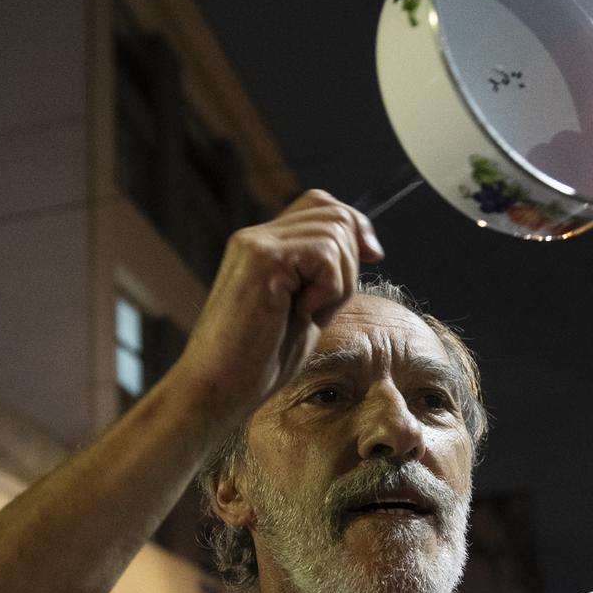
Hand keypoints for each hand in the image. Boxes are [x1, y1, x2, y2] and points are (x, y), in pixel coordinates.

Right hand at [167, 193, 383, 427]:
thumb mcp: (303, 307)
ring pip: (334, 233)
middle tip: (325, 308)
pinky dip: (329, 289)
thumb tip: (367, 246)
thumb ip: (323, 274)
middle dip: (351, 262)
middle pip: (334, 214)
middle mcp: (255, 236)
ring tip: (312, 315)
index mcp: (262, 245)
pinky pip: (324, 254)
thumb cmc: (259, 362)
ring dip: (340, 281)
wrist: (219, 388)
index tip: (374, 256)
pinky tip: (302, 314)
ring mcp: (256, 243)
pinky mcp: (263, 259)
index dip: (355, 224)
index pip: (320, 203)